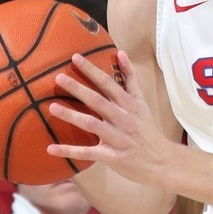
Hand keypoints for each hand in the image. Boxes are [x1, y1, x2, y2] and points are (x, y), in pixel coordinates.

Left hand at [48, 51, 170, 187]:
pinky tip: (51, 148)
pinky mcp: (112, 157)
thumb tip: (120, 53)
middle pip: (98, 101)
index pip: (108, 83)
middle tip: (59, 78)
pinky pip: (88, 153)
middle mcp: (124, 119)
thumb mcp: (142, 102)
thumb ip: (130, 78)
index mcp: (130, 104)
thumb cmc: (147, 130)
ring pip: (92, 125)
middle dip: (78, 89)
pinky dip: (69, 151)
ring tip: (52, 108)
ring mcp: (118, 138)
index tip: (75, 58)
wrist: (161, 161)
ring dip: (72, 116)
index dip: (92, 70)